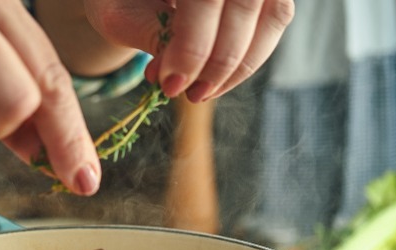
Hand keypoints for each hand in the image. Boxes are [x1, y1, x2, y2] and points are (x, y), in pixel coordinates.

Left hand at [83, 0, 294, 101]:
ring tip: (199, 93)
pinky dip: (248, 59)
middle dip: (217, 61)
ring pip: (272, 16)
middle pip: (245, 5)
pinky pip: (275, 23)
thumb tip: (179, 76)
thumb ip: (149, 35)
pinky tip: (214, 80)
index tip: (170, 83)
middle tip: (186, 94)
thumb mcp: (121, 12)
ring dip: (238, 66)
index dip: (192, 45)